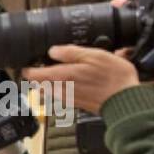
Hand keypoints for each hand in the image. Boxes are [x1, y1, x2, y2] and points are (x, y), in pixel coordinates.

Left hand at [20, 45, 140, 114]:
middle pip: (39, 83)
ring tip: (54, 72)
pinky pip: (60, 95)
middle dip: (36, 75)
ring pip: (49, 90)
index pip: (34, 75)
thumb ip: (70, 53)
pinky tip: (70, 81)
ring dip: (48, 82)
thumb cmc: (113, 77)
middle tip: (40, 66)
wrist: (125, 100)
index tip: (28, 63)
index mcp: (61, 76)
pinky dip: (59, 88)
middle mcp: (60, 90)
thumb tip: (53, 50)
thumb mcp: (94, 56)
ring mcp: (67, 98)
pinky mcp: (76, 103)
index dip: (28, 68)